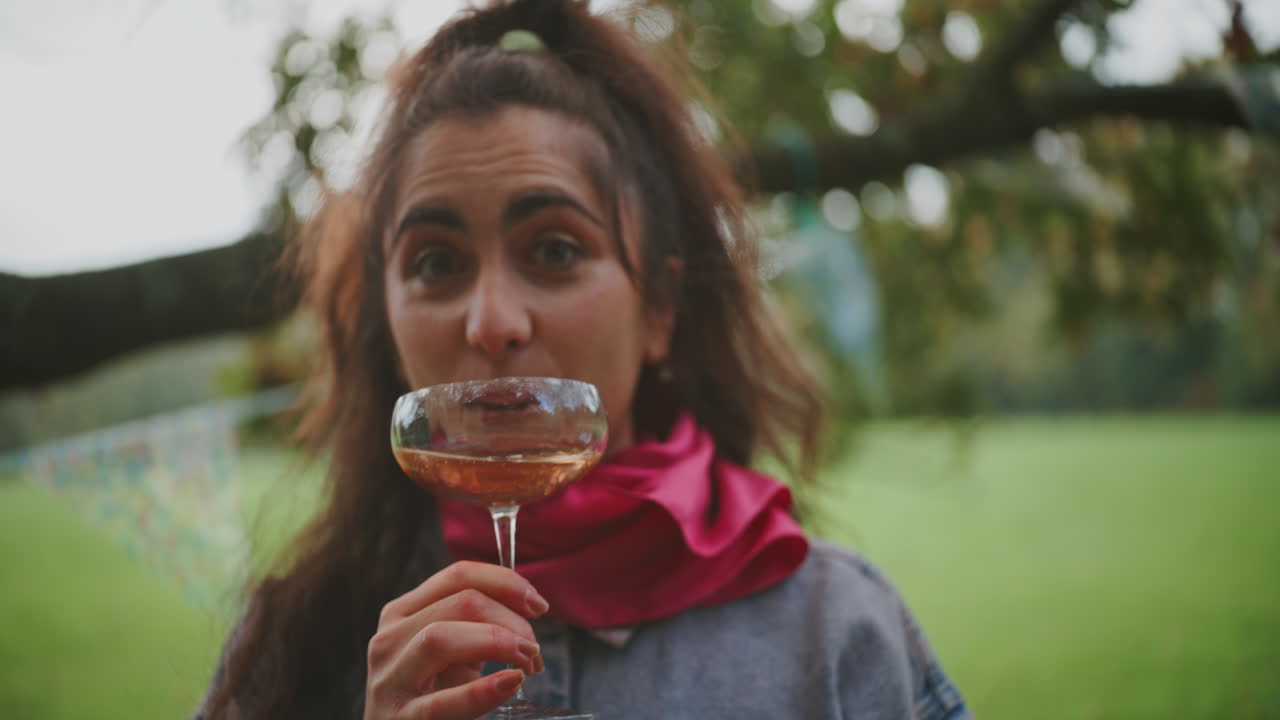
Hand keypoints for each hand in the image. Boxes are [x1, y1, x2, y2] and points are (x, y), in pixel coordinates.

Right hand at [364, 561, 549, 719]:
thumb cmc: (431, 690)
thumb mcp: (450, 648)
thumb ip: (476, 622)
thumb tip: (529, 603)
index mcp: (402, 612)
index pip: (458, 575)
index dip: (506, 583)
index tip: (538, 605)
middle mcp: (390, 638)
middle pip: (461, 603)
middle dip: (511, 619)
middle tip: (534, 648)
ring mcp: (391, 680)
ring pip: (441, 638)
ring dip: (497, 644)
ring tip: (527, 663)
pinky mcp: (402, 719)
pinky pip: (442, 702)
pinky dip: (483, 690)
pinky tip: (511, 682)